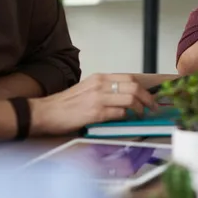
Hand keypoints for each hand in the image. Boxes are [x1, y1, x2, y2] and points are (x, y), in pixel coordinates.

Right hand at [29, 74, 155, 135]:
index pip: (129, 78)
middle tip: (152, 107)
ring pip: (130, 99)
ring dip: (139, 109)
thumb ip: (105, 89)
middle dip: (147, 98)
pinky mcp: (95, 113)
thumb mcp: (87, 88)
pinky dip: (125, 117)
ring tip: (141, 114)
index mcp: (99, 77)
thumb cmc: (65, 104)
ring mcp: (98, 98)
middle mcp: (100, 85)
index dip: (143, 88)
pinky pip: (119, 113)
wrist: (45, 112)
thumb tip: (125, 96)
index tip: (149, 96)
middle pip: (134, 87)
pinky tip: (125, 119)